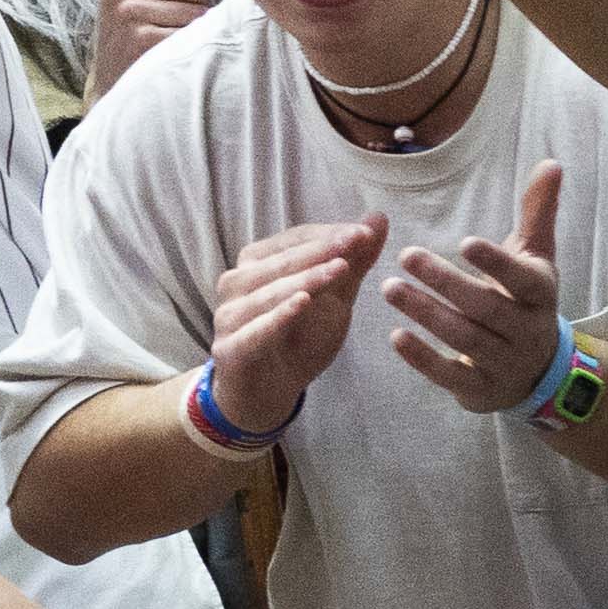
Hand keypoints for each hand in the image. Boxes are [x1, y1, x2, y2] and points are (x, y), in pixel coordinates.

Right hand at [87, 0, 215, 101]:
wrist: (118, 75)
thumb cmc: (144, 21)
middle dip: (193, 1)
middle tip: (167, 16)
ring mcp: (126, 12)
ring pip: (197, 9)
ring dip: (193, 24)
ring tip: (167, 30)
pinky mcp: (141, 39)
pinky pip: (191, 33)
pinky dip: (189, 42)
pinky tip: (167, 47)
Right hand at [206, 217, 384, 437]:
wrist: (270, 391)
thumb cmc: (300, 337)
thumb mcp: (335, 298)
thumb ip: (355, 261)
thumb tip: (378, 217)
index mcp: (258, 263)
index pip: (296, 240)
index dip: (330, 234)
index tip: (367, 230)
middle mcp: (237, 283)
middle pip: (282, 262)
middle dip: (323, 249)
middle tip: (358, 238)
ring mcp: (229, 316)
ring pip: (269, 292)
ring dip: (305, 279)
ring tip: (340, 268)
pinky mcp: (230, 349)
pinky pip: (255, 330)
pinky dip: (278, 316)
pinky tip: (302, 303)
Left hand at [383, 161, 568, 411]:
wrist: (538, 372)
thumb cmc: (525, 301)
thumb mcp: (534, 258)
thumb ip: (537, 213)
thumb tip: (551, 163)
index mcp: (539, 294)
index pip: (521, 278)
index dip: (495, 262)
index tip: (464, 242)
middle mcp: (526, 330)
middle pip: (485, 306)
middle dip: (445, 282)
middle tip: (405, 256)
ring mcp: (504, 362)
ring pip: (465, 338)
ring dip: (427, 313)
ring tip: (390, 288)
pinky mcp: (479, 389)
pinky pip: (450, 374)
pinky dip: (422, 358)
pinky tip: (395, 335)